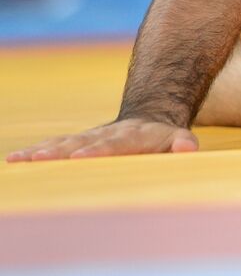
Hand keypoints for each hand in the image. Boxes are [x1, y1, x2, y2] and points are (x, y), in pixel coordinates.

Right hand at [6, 119, 197, 161]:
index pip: (113, 145)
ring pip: (63, 142)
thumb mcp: (178, 138)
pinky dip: (37, 151)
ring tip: (19, 158)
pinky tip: (17, 158)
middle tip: (39, 157)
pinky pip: (56, 145)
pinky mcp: (78, 141)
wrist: (150, 116)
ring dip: (42, 151)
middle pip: (81, 142)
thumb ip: (182, 143)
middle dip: (60, 151)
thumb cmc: (165, 137)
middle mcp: (106, 134)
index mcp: (130, 137)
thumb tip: (187, 147)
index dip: (98, 150)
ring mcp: (90, 137)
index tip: (81, 156)